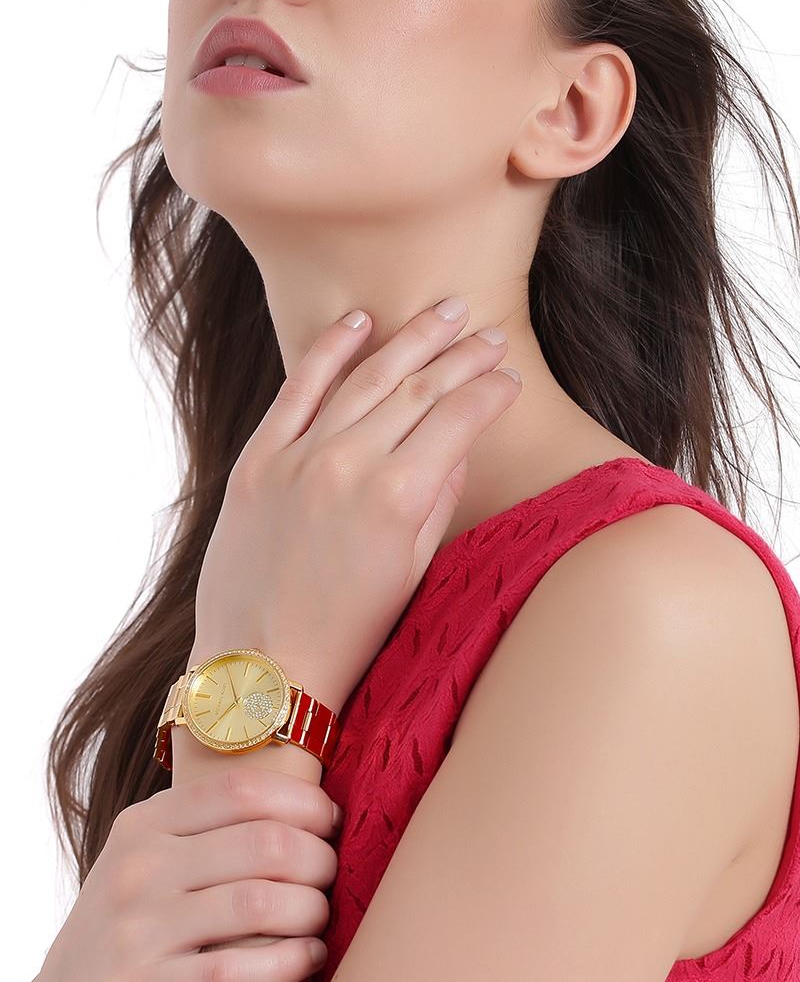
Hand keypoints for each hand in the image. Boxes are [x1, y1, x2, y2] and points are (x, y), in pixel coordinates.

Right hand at [13, 767, 339, 981]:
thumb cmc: (132, 920)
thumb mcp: (151, 856)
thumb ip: (209, 824)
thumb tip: (306, 798)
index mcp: (144, 823)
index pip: (241, 788)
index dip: (301, 800)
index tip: (329, 820)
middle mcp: (138, 867)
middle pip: (263, 842)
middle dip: (317, 858)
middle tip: (329, 873)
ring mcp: (135, 930)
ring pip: (258, 902)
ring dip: (310, 908)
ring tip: (320, 916)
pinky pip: (234, 971)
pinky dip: (288, 961)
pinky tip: (308, 956)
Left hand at [189, 298, 520, 709]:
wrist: (264, 669)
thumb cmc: (350, 634)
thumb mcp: (413, 572)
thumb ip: (439, 498)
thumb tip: (458, 443)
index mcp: (397, 499)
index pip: (458, 420)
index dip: (491, 393)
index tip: (511, 377)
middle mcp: (348, 466)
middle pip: (418, 388)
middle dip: (462, 356)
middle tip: (491, 333)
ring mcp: (297, 458)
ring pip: (365, 377)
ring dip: (409, 340)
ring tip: (444, 312)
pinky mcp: (256, 461)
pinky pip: (297, 389)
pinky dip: (329, 351)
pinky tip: (359, 322)